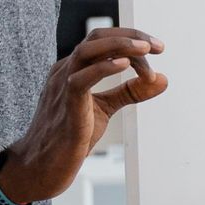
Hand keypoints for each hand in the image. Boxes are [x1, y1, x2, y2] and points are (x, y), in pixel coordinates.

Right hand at [0, 29, 170, 204]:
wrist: (42, 168)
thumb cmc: (69, 138)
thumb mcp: (105, 109)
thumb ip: (130, 92)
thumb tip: (162, 79)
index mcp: (74, 69)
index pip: (103, 40)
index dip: (132, 40)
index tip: (158, 49)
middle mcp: (66, 71)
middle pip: (97, 37)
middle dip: (130, 36)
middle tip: (158, 46)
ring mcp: (62, 86)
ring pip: (87, 50)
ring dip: (120, 46)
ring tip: (145, 49)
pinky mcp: (65, 106)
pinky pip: (81, 79)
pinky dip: (103, 68)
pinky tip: (124, 65)